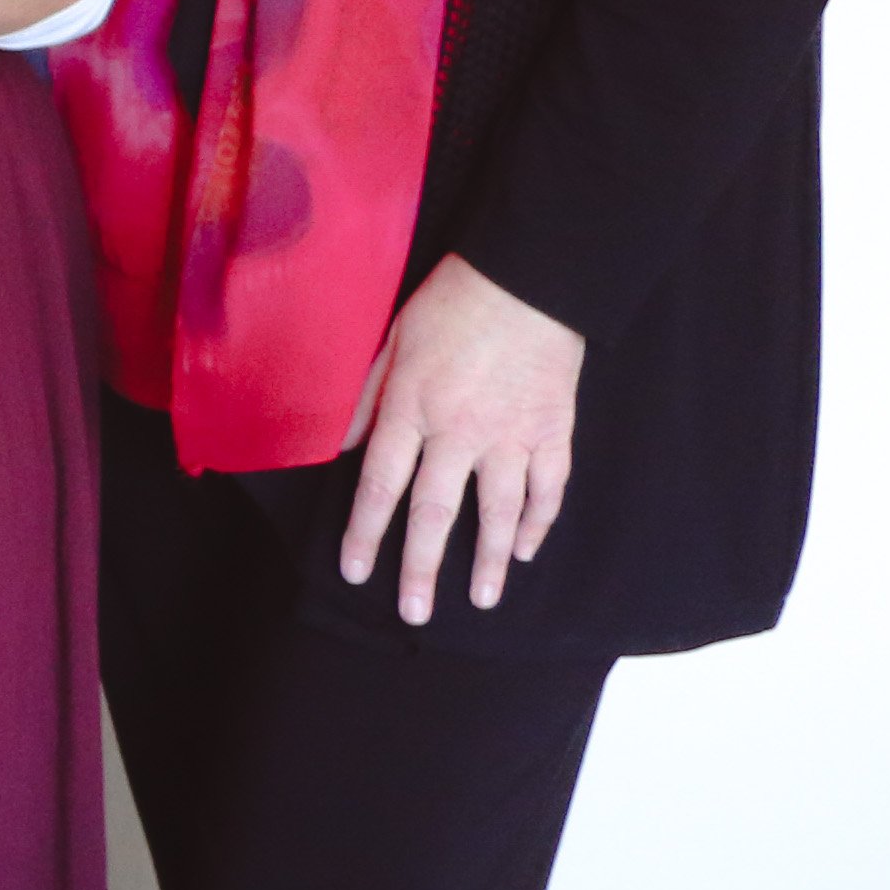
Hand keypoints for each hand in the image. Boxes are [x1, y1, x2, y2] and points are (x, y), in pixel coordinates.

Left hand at [339, 256, 586, 624]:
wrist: (529, 276)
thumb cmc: (452, 303)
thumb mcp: (390, 341)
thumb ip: (364, 397)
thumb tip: (337, 445)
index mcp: (413, 408)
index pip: (381, 485)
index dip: (364, 531)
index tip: (354, 571)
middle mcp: (460, 431)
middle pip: (435, 512)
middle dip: (421, 568)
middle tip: (413, 614)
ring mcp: (512, 434)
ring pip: (498, 512)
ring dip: (489, 561)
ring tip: (481, 600)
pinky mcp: (553, 429)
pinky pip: (548, 488)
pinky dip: (539, 522)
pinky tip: (526, 549)